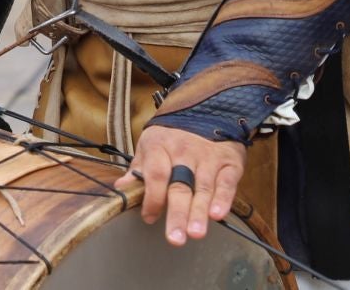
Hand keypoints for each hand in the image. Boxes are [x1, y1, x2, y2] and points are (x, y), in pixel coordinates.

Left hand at [115, 126, 248, 245]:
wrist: (206, 110)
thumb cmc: (171, 136)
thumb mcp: (149, 146)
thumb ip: (137, 170)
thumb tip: (120, 189)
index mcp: (160, 146)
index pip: (155, 175)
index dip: (152, 198)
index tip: (149, 218)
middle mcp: (184, 151)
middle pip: (179, 186)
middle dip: (177, 213)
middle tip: (175, 238)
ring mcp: (207, 156)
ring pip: (203, 187)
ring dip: (199, 212)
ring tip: (195, 233)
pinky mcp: (229, 161)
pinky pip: (226, 181)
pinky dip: (224, 199)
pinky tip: (218, 215)